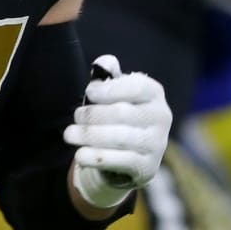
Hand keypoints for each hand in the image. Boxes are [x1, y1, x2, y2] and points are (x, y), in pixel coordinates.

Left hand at [64, 55, 171, 208]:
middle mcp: (161, 117)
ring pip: (118, 138)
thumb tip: (104, 62)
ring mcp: (157, 144)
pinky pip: (120, 161)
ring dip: (89, 135)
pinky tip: (80, 155)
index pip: (136, 88)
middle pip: (122, 113)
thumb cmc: (122, 115)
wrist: (134, 153)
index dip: (109, 90)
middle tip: (76, 117)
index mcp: (154, 94)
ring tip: (70, 134)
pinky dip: (97, 157)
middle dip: (93, 115)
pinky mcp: (148, 167)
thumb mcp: (118, 93)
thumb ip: (109, 77)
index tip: (90, 93)